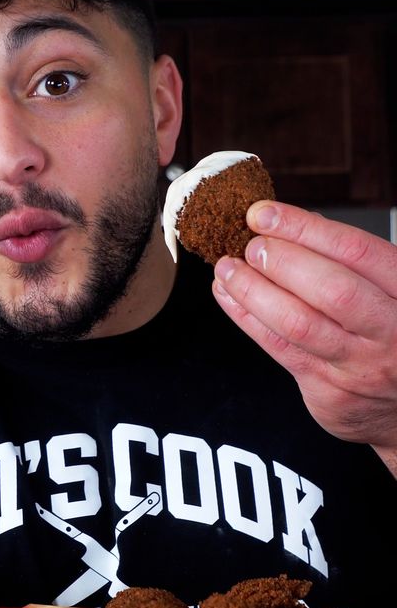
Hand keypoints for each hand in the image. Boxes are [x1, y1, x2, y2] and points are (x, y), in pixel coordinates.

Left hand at [211, 200, 396, 469]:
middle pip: (331, 289)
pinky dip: (247, 319)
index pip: (356, 252)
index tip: (265, 214)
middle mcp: (389, 333)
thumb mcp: (392, 290)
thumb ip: (353, 261)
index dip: (304, 228)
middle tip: (251, 245)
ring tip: (228, 269)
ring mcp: (359, 367)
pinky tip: (230, 297)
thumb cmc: (395, 334)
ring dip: (252, 290)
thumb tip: (291, 226)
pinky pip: (280, 350)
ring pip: (297, 324)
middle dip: (281, 260)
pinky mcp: (329, 393)